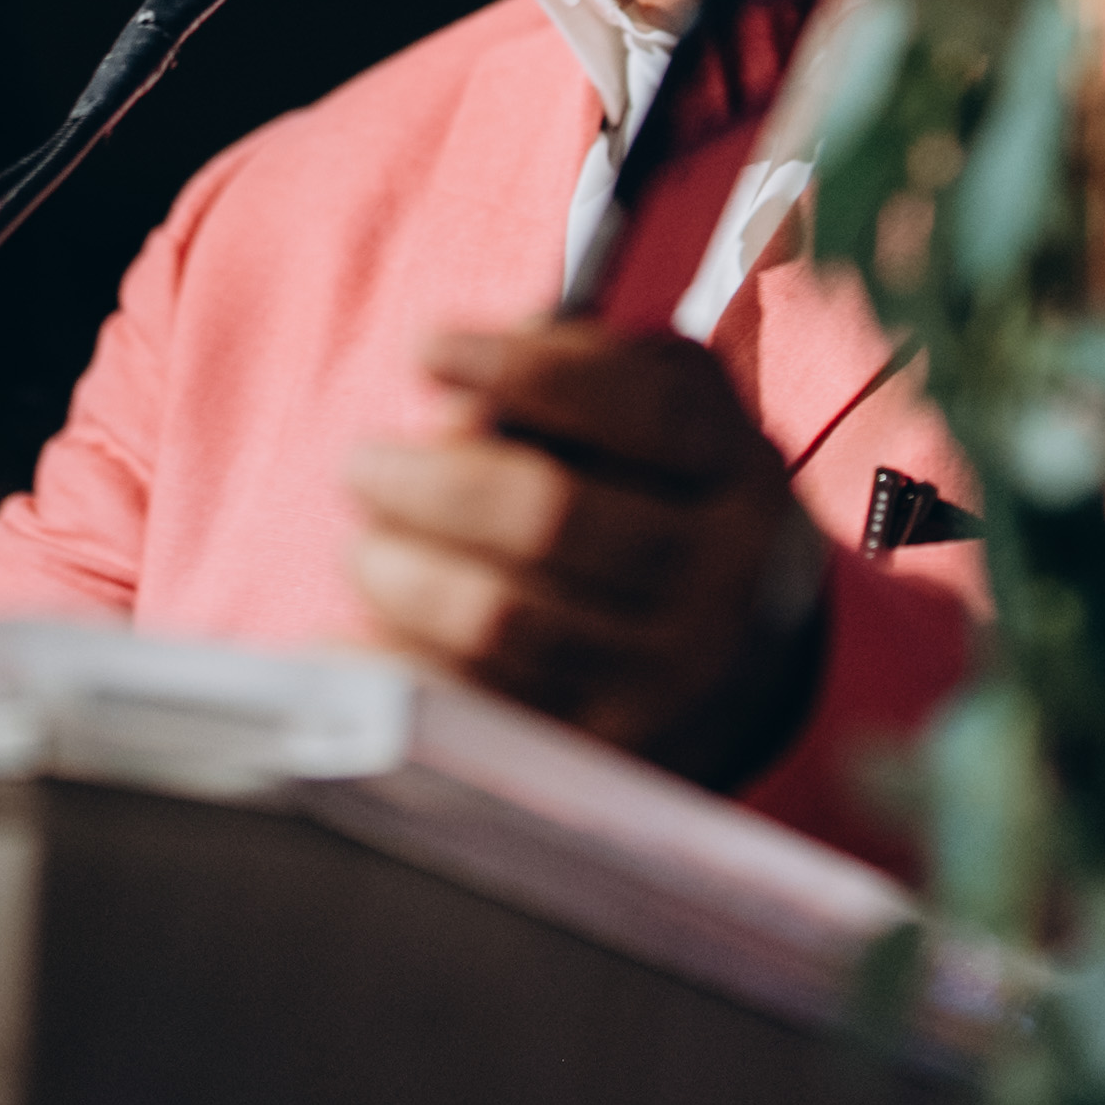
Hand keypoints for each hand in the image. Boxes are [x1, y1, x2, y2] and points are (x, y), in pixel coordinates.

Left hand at [344, 323, 824, 783]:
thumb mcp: (659, 412)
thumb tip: (455, 405)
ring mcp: (667, 680)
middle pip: (548, 515)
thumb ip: (574, 370)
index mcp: (737, 474)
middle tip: (363, 463)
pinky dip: (397, 663)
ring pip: (501, 619)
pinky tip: (363, 631)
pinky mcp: (602, 757)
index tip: (427, 347)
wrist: (741, 663)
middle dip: (427, 480)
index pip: (638, 407)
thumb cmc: (666, 500)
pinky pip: (474, 708)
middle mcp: (719, 581)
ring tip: (369, 550)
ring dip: (402, 575)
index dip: (523, 368)